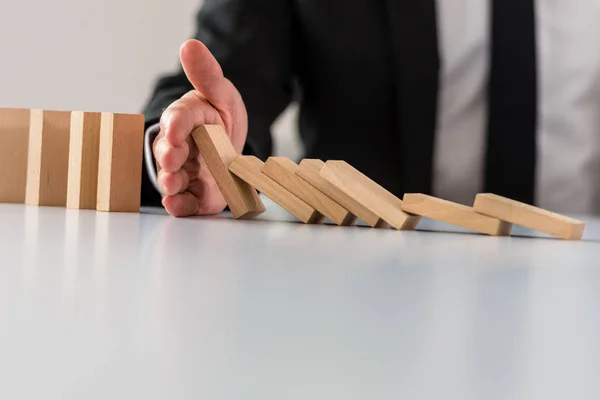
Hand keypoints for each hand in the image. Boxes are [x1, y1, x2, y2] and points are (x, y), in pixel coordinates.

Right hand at [153, 39, 247, 216]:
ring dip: (171, 182)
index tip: (175, 129)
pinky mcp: (196, 195)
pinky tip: (177, 205)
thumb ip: (207, 76)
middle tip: (173, 157)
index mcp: (185, 119)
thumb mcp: (221, 94)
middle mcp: (180, 147)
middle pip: (168, 152)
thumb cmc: (221, 119)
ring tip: (173, 182)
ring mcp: (186, 172)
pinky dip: (180, 206)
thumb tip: (190, 45)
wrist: (233, 148)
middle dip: (169, 155)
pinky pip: (185, 202)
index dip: (176, 124)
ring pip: (172, 179)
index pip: (178, 118)